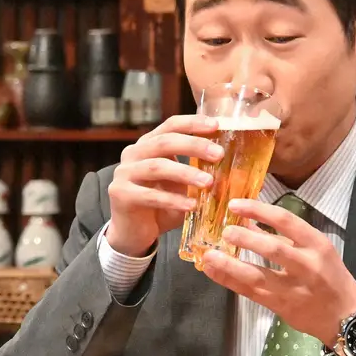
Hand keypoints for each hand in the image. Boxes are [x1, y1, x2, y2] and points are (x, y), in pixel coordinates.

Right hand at [106, 115, 223, 257]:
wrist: (133, 232)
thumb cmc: (161, 205)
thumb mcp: (181, 184)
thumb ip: (197, 172)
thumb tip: (235, 167)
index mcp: (148, 144)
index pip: (170, 125)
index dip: (192, 123)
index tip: (216, 125)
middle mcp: (133, 154)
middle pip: (164, 142)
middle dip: (193, 145)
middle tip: (218, 154)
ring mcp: (124, 174)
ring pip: (156, 167)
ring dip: (185, 173)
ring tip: (208, 183)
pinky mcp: (120, 194)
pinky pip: (150, 195)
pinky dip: (173, 200)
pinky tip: (192, 205)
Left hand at [199, 198, 355, 345]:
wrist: (346, 316)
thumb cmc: (329, 277)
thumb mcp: (315, 249)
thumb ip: (283, 236)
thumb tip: (248, 221)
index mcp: (316, 244)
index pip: (286, 221)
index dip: (259, 210)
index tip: (235, 204)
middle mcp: (307, 265)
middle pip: (273, 249)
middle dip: (245, 239)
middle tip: (224, 231)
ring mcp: (293, 288)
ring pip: (258, 276)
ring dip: (230, 265)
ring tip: (209, 255)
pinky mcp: (281, 306)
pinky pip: (250, 293)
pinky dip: (229, 281)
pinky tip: (212, 271)